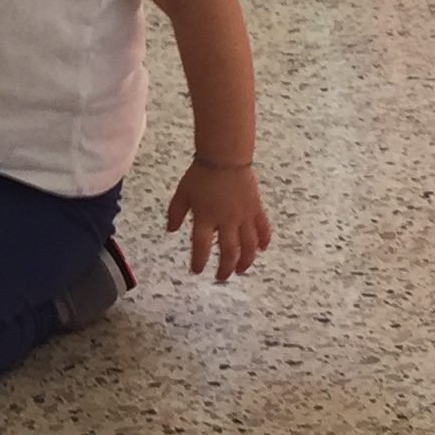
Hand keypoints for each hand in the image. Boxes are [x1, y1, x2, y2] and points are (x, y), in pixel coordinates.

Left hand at [166, 161, 271, 283]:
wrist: (224, 156)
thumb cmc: (201, 174)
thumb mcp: (182, 193)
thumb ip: (175, 213)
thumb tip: (172, 230)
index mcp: (205, 218)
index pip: (201, 247)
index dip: (199, 262)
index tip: (197, 270)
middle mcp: (225, 220)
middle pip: (228, 252)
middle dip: (225, 268)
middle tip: (221, 277)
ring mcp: (243, 216)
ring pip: (248, 245)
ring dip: (246, 261)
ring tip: (241, 269)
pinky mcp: (256, 208)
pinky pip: (263, 229)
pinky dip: (263, 241)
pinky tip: (261, 249)